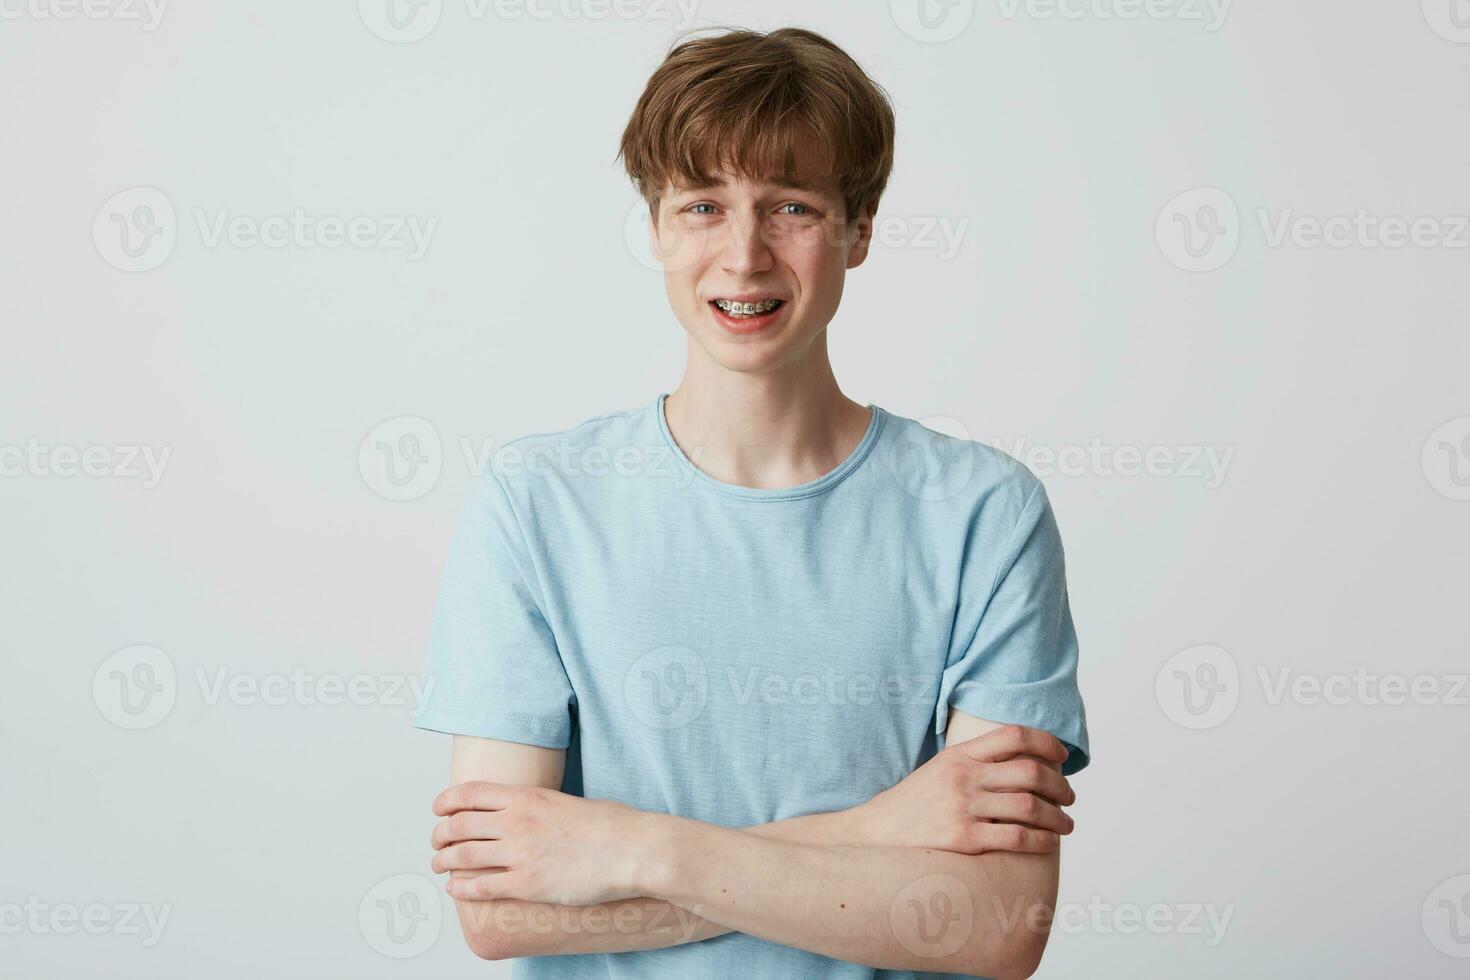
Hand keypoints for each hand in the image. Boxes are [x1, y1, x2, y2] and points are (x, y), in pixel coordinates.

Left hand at [430, 782, 652, 905]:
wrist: (634, 850)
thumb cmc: (614, 825)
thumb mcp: (571, 801)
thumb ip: (544, 806)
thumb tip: (536, 812)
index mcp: (528, 796)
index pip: (470, 793)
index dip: (446, 801)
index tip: (438, 809)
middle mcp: (517, 822)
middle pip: (459, 824)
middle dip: (440, 834)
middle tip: (436, 842)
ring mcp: (520, 854)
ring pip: (462, 856)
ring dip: (443, 861)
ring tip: (439, 865)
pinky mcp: (528, 885)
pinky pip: (481, 888)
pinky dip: (461, 889)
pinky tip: (455, 889)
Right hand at [857, 724, 1075, 854]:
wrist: (877, 833)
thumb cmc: (914, 803)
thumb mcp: (940, 768)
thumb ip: (975, 761)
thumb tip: (1022, 760)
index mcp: (959, 755)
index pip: (1013, 735)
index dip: (1046, 742)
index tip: (1062, 756)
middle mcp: (963, 777)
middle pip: (1030, 772)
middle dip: (1060, 785)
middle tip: (1070, 796)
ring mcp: (963, 808)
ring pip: (1029, 806)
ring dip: (1058, 817)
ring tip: (1067, 824)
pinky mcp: (964, 839)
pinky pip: (1016, 837)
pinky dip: (1041, 841)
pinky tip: (1049, 843)